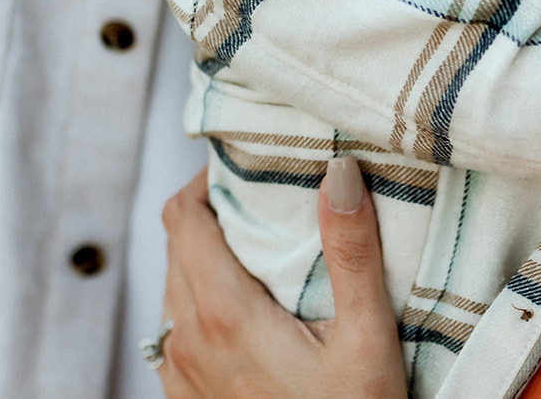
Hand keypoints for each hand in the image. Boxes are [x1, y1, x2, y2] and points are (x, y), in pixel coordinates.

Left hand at [156, 159, 405, 398]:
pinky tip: (253, 309)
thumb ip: (351, 251)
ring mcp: (179, 375)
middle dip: (214, 212)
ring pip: (174, 288)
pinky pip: (178, 330)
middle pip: (176, 246)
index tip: (248, 164)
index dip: (206, 179)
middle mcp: (187, 341)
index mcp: (224, 315)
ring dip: (208, 258)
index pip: (181, 218)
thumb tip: (338, 171)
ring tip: (265, 251)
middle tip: (268, 198)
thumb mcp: (366, 337)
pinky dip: (204, 302)